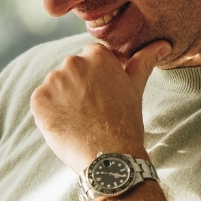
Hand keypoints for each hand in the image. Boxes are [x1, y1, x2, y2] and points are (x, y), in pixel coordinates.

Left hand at [31, 40, 168, 171]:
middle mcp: (73, 62)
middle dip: (80, 85)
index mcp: (98, 55)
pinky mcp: (38, 99)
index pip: (93, 56)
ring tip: (81, 119)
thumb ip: (144, 61)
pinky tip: (67, 124)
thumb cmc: (126, 122)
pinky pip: (43, 102)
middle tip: (94, 109)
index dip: (99, 76)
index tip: (105, 93)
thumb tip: (163, 44)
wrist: (109, 156)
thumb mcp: (136, 87)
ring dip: (64, 98)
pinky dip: (51, 112)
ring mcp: (53, 81)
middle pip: (73, 69)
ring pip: (56, 86)